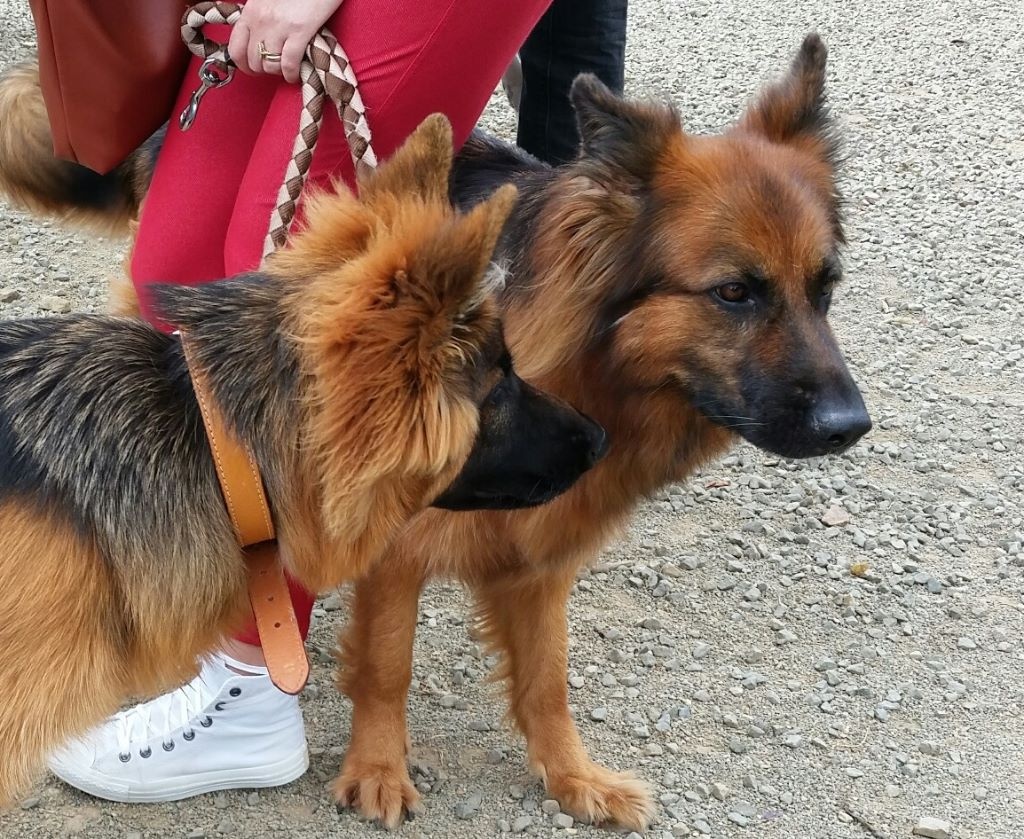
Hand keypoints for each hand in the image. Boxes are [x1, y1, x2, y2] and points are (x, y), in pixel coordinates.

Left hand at [228, 0, 345, 83]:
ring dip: (278, 72)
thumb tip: (258, 40)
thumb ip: (259, 18)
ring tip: (286, 68)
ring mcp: (279, 27)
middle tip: (274, 67)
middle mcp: (260, 20)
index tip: (252, 68)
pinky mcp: (299, 32)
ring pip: (269, 66)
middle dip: (263, 70)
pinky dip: (291, 74)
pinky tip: (295, 74)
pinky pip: (288, 64)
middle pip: (252, 61)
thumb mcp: (267, 1)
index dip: (243, 65)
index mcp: (250, 11)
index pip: (235, 48)